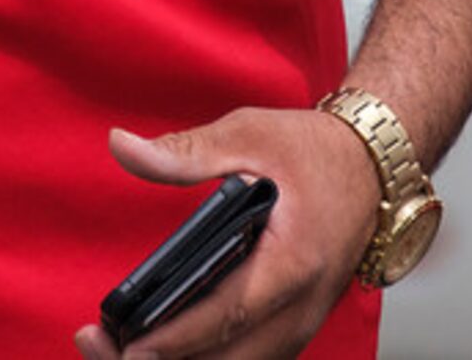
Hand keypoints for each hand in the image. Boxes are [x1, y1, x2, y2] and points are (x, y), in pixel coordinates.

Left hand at [71, 107, 381, 359]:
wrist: (372, 169)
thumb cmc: (312, 152)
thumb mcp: (247, 135)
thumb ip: (185, 152)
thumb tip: (123, 147)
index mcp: (293, 260)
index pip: (230, 312)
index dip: (178, 337)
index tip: (129, 348)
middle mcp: (302, 305)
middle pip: (233, 358)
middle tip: (100, 346)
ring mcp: (302, 321)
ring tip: (116, 351)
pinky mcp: (293, 324)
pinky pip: (251, 358)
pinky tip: (161, 350)